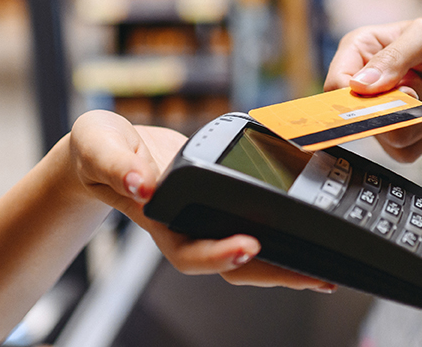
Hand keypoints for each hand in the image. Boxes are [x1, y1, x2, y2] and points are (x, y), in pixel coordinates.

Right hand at [68, 111, 334, 291]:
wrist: (111, 148)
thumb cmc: (101, 150)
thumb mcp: (98, 146)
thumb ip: (115, 164)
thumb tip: (140, 182)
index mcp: (160, 219)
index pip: (190, 251)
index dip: (219, 254)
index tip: (248, 245)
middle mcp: (188, 227)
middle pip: (232, 266)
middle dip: (273, 272)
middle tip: (314, 276)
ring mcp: (207, 220)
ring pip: (249, 253)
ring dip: (286, 264)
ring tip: (324, 273)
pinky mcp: (223, 205)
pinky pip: (256, 224)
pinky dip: (284, 234)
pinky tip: (313, 237)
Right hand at [324, 17, 421, 161]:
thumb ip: (394, 58)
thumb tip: (361, 86)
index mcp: (361, 50)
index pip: (336, 85)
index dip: (359, 97)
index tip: (391, 90)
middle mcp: (367, 83)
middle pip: (357, 118)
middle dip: (397, 108)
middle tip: (420, 87)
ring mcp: (384, 111)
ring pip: (383, 138)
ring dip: (416, 121)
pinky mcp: (404, 133)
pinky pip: (402, 153)